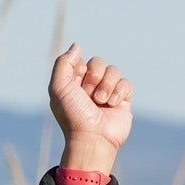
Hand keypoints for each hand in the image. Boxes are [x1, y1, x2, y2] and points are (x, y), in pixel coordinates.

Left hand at [48, 46, 133, 174]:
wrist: (92, 139)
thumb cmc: (73, 115)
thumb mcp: (58, 87)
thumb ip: (63, 63)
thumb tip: (77, 45)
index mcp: (74, 83)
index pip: (82, 61)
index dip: (81, 70)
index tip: (77, 85)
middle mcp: (91, 87)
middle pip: (98, 62)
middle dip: (94, 76)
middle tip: (89, 95)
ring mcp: (108, 93)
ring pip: (114, 71)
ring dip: (106, 86)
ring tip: (101, 102)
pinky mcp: (123, 100)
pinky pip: (126, 83)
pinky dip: (119, 92)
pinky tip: (113, 105)